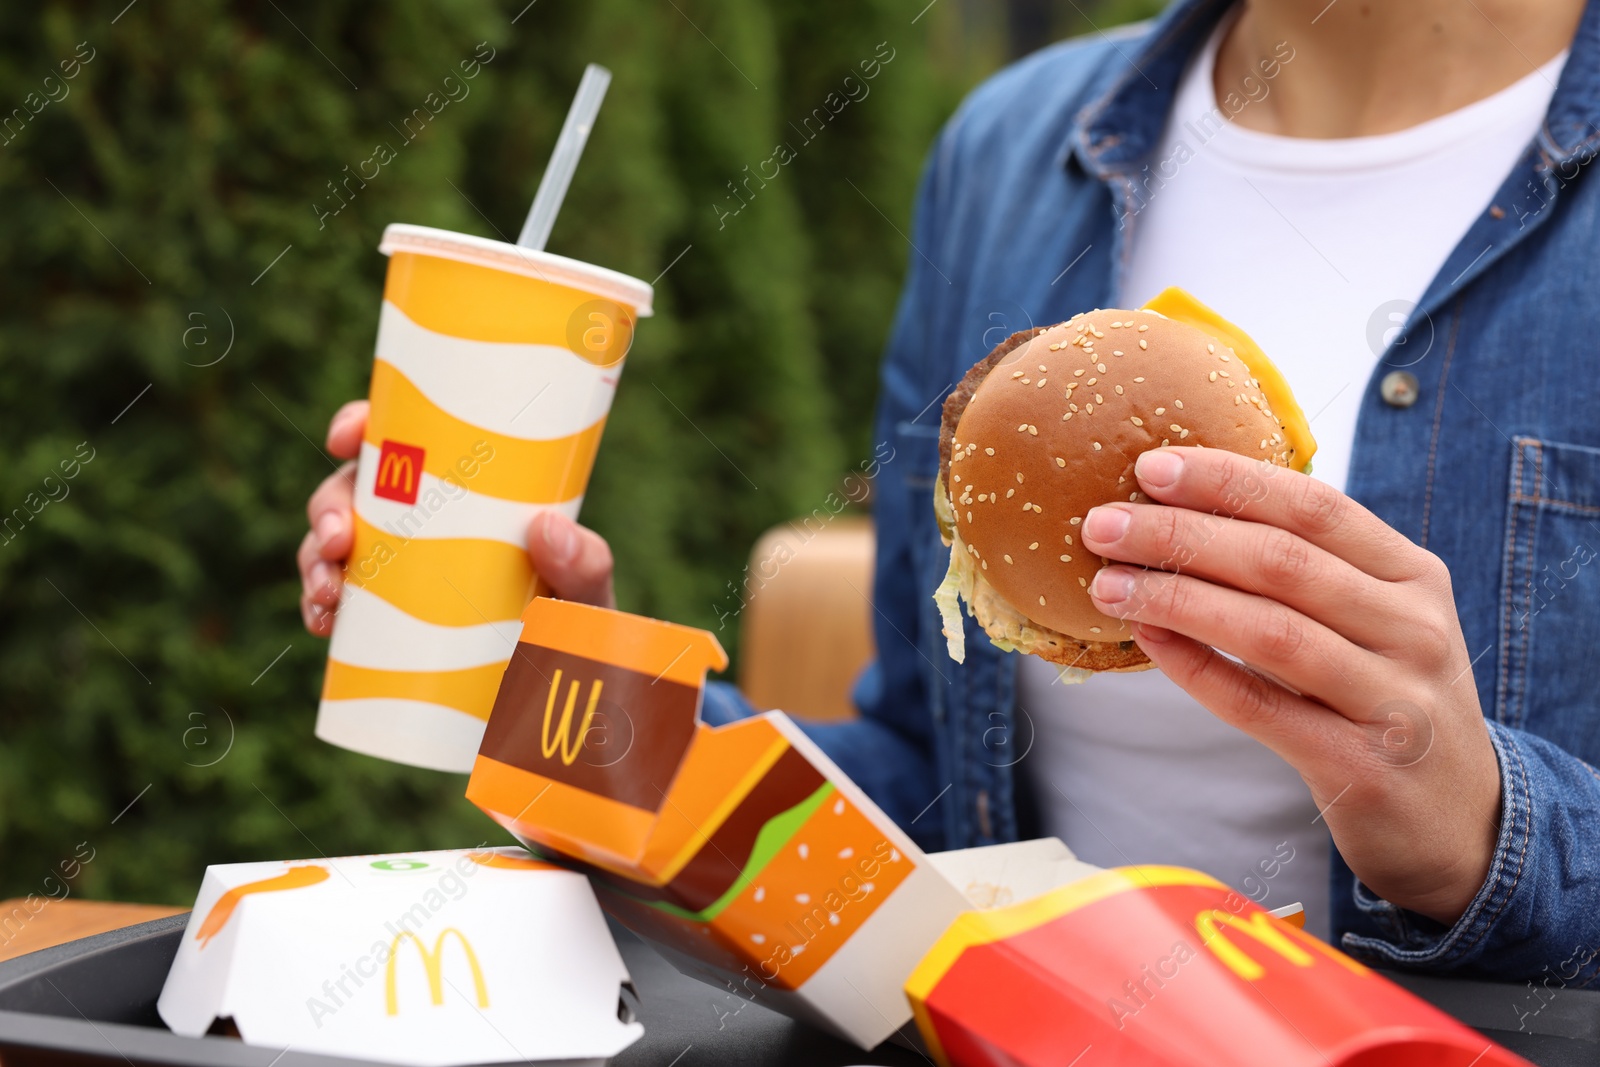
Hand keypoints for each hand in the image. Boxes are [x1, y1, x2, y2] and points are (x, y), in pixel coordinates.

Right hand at [298, 400, 615, 635]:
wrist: (564, 696)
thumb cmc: (578, 627)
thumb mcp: (588, 594)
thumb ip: (585, 565)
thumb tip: (546, 528)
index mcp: (469, 492)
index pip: (407, 440)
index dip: (362, 424)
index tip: (346, 435)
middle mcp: (428, 522)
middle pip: (356, 490)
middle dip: (329, 504)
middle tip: (340, 539)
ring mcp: (400, 571)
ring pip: (334, 544)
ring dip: (314, 559)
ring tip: (328, 595)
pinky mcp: (385, 621)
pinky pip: (335, 602)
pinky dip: (318, 607)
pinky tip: (321, 622)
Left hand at [1079, 446, 1500, 925]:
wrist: (1459, 819)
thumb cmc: (1386, 698)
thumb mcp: (1375, 620)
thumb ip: (1307, 569)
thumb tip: (1182, 512)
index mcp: (1413, 576)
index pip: (1314, 507)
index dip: (1228, 481)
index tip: (1150, 467)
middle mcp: (1412, 630)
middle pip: (1283, 563)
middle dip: (1182, 536)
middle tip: (1103, 525)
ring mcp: (1391, 700)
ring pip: (1269, 631)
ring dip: (1177, 599)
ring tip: (1108, 585)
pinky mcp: (1358, 766)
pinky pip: (1260, 706)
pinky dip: (1196, 669)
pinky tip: (1148, 641)